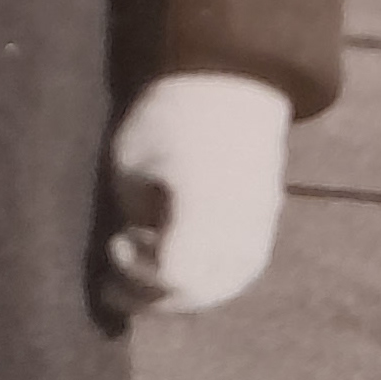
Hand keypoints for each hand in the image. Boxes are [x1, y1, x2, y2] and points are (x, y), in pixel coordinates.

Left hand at [101, 72, 289, 319]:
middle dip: (150, 295)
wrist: (232, 84)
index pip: (176, 275)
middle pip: (198, 293)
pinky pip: (235, 274)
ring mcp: (259, 230)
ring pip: (220, 289)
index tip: (118, 240)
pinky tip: (174, 260)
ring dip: (178, 291)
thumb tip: (138, 246)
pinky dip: (203, 279)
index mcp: (204, 205)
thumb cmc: (170, 116)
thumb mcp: (131, 162)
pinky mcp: (265, 228)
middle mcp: (240, 226)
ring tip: (144, 270)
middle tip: (114, 280)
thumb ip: (135, 214)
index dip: (139, 274)